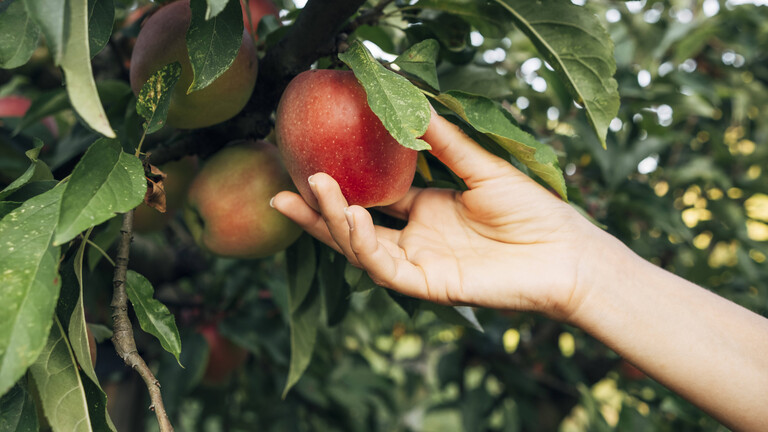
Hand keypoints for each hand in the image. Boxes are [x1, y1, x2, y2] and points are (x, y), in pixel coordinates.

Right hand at [272, 112, 600, 320]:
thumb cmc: (533, 211)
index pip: (370, 199)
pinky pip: (386, 268)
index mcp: (425, 212)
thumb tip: (413, 101)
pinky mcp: (429, 285)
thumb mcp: (482, 166)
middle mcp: (415, 239)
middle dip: (316, 212)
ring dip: (333, 222)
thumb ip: (444, 141)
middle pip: (353, 227)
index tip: (310, 162)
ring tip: (313, 189)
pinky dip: (365, 244)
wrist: (566, 253)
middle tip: (283, 189)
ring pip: (361, 248)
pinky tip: (353, 216)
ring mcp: (420, 264)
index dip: (340, 187)